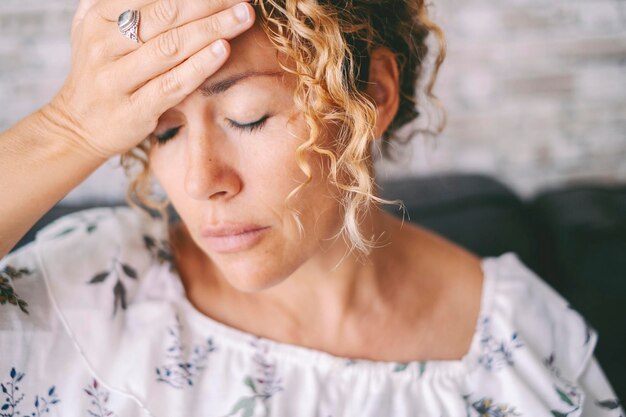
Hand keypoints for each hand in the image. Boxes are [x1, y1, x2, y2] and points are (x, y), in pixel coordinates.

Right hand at [43, 0, 254, 159]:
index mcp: (98, 18)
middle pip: (165, 16)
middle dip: (209, 3)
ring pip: (171, 48)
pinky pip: (172, 84)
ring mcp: (116, 79)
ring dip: (212, 29)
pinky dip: (199, 66)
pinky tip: (223, 50)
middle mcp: (104, 45)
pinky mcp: (133, 110)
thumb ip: (124, 3)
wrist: (78, 125)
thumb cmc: (101, 70)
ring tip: (242, 17)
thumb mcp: (97, 28)